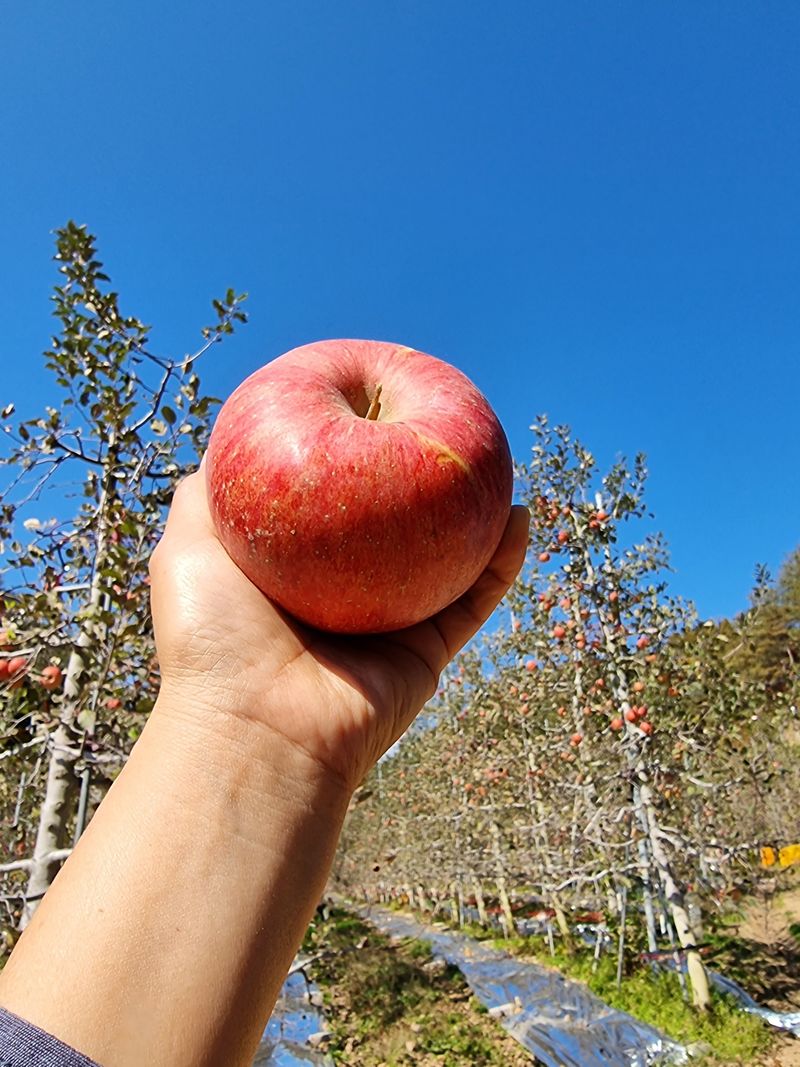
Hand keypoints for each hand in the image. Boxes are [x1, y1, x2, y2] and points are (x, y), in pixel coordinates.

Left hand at [149, 466, 528, 790]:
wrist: (255, 732)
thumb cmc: (214, 637)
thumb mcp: (188, 546)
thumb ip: (207, 491)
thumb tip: (227, 438)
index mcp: (298, 563)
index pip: (337, 493)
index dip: (360, 448)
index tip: (380, 400)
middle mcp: (348, 587)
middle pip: (399, 519)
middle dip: (425, 475)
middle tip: (447, 428)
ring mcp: (391, 619)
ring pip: (448, 554)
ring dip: (478, 512)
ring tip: (498, 462)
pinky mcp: (427, 650)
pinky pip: (476, 599)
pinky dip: (504, 562)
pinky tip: (521, 516)